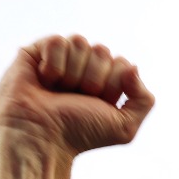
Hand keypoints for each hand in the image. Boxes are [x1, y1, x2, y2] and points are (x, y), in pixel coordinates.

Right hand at [0, 35, 154, 160]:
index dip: (113, 85)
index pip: (122, 63)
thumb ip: (144, 100)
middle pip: (102, 50)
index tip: (97, 104)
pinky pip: (57, 41)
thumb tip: (133, 66)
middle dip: (93, 78)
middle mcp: (82, 69)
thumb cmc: (79, 135)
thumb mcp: (124, 127)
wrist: (43, 138)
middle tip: (77, 98)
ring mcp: (59, 60)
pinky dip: (54, 64)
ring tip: (59, 91)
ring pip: (79, 42)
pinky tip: (45, 81)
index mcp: (104, 83)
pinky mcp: (35, 53)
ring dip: (72, 73)